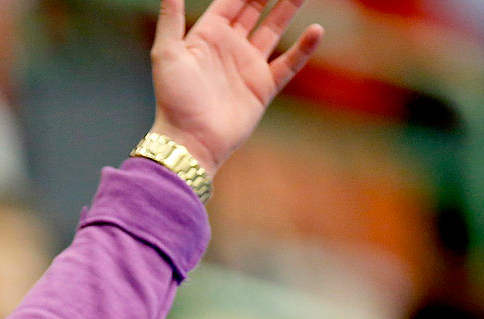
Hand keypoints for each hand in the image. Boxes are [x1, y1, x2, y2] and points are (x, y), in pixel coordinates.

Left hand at [150, 0, 322, 177]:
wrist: (191, 142)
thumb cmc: (174, 100)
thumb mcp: (167, 54)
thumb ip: (171, 19)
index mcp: (208, 35)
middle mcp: (230, 46)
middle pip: (256, 8)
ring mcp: (248, 66)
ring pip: (274, 28)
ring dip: (289, 8)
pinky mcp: (262, 87)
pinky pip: (288, 63)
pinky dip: (304, 48)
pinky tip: (317, 30)